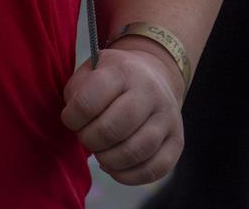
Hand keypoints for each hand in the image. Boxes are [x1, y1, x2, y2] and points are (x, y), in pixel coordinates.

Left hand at [60, 44, 185, 185]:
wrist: (155, 76)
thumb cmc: (112, 81)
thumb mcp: (90, 73)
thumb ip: (76, 94)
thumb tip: (75, 121)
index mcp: (124, 72)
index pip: (88, 103)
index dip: (71, 118)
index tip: (72, 119)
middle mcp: (151, 92)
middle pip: (113, 129)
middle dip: (90, 140)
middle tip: (88, 137)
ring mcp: (168, 117)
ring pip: (135, 152)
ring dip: (108, 160)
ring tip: (103, 151)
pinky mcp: (177, 141)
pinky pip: (154, 170)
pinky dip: (128, 176)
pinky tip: (117, 166)